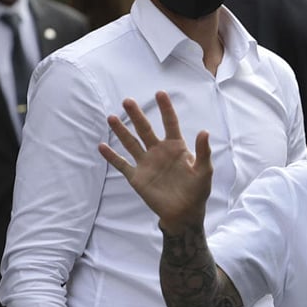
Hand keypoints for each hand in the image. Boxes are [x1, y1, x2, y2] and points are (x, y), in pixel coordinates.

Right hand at [98, 91, 211, 232]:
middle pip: (145, 129)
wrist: (184, 213)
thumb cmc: (197, 191)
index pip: (170, 123)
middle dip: (137, 115)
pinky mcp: (137, 177)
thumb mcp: (204, 171)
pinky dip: (112, 156)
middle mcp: (159, 151)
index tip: (160, 93)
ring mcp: (147, 163)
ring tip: (111, 117)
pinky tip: (102, 146)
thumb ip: (203, 152)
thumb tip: (204, 131)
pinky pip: (122, 164)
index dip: (165, 109)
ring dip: (121, 131)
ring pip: (131, 143)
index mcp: (176, 147)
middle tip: (127, 101)